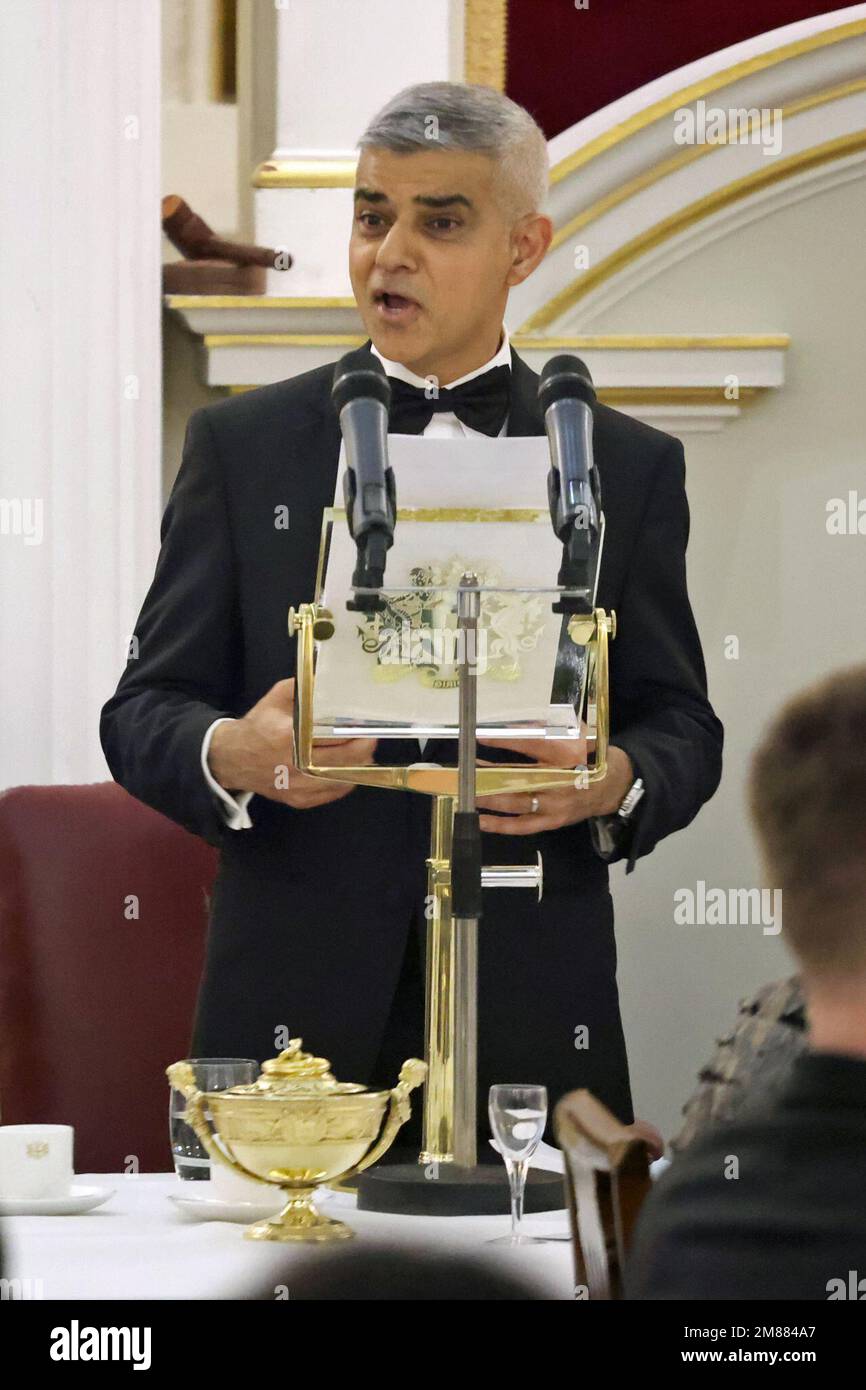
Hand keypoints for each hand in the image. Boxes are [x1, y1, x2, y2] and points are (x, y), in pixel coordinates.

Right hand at [207, 678, 376, 808]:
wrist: (232, 759)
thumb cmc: (258, 726)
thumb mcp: (275, 699)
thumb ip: (302, 687)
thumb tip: (329, 679)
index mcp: (288, 737)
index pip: (332, 736)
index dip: (354, 731)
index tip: (366, 723)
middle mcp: (294, 766)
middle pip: (343, 761)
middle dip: (364, 748)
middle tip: (371, 737)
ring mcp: (297, 787)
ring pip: (342, 780)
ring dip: (358, 766)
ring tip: (364, 752)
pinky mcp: (299, 800)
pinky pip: (332, 794)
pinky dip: (345, 781)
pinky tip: (349, 769)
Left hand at [475, 726, 632, 834]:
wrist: (611, 785)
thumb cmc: (588, 755)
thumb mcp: (574, 733)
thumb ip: (545, 728)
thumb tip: (511, 724)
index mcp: (567, 754)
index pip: (531, 745)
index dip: (504, 741)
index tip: (480, 738)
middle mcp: (560, 782)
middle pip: (518, 778)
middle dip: (488, 775)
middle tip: (464, 770)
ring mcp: (555, 805)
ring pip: (516, 803)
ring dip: (488, 798)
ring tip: (465, 791)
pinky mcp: (552, 821)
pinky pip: (523, 826)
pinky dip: (500, 825)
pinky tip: (480, 820)